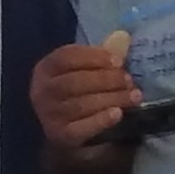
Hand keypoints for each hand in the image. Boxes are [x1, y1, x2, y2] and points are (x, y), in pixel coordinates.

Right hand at [31, 34, 140, 149]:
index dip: (93, 57)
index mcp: (45, 69)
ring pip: (79, 105)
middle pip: (73, 81)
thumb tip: (123, 36)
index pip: (65, 57)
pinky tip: (118, 114)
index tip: (118, 61)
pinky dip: (101, 120)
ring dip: (111, 99)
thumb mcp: (90, 72)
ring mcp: (48, 115)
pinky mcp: (60, 136)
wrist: (71, 134)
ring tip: (133, 96)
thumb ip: (105, 56)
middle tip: (129, 81)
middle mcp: (41, 92)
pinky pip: (81, 128)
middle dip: (105, 80)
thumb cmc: (81, 95)